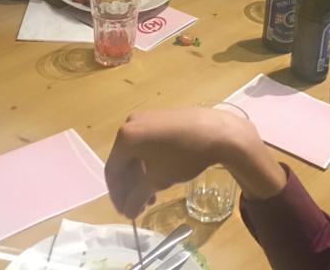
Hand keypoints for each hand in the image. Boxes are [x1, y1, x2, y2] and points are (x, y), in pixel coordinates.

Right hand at [104, 108, 284, 217]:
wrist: (217, 132)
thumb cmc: (182, 156)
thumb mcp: (157, 180)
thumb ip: (137, 198)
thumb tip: (128, 212)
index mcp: (125, 137)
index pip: (113, 170)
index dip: (117, 195)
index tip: (125, 211)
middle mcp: (131, 123)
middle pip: (124, 161)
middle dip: (130, 187)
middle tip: (139, 206)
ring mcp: (147, 118)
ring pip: (136, 153)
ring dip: (140, 177)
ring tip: (152, 196)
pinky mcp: (162, 117)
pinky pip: (147, 143)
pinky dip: (149, 162)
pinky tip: (160, 175)